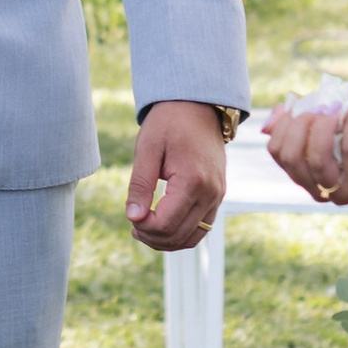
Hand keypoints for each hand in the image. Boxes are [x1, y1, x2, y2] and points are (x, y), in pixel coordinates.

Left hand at [126, 101, 228, 253]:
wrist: (198, 107)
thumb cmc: (168, 123)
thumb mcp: (147, 148)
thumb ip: (140, 185)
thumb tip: (133, 218)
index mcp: (193, 181)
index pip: (166, 224)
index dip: (143, 227)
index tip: (130, 216)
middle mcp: (211, 193)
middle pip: (179, 236)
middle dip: (152, 237)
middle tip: (133, 225)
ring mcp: (218, 196)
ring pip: (193, 237)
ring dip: (167, 241)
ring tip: (144, 228)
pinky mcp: (218, 195)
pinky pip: (202, 227)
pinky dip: (182, 233)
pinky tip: (162, 224)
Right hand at [262, 100, 347, 207]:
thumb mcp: (325, 117)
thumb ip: (295, 119)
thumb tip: (266, 127)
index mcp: (303, 172)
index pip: (277, 151)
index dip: (283, 124)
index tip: (301, 102)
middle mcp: (317, 188)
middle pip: (291, 158)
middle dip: (301, 125)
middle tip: (321, 104)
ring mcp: (340, 191)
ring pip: (316, 161)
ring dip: (324, 127)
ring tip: (337, 107)